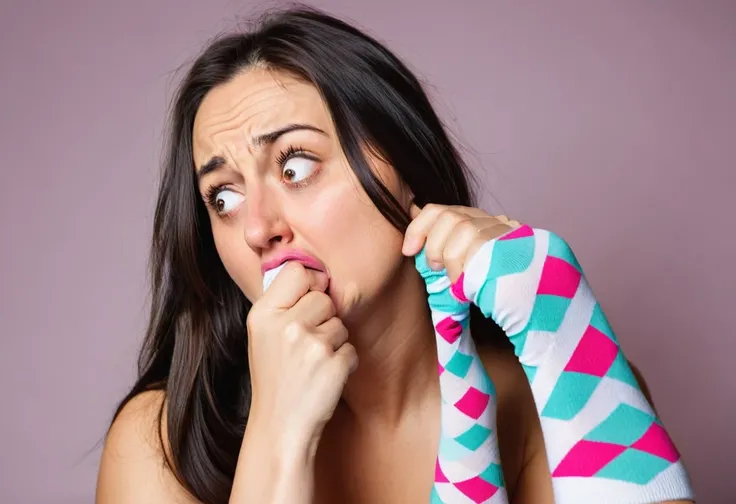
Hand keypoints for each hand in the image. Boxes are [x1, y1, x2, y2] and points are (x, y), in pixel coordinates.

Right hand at [246, 262, 357, 455]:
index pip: (297, 271)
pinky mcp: (334, 364)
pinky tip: (324, 378)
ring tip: (312, 365)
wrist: (280, 426)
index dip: (308, 284)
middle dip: (322, 319)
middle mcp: (286, 325)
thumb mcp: (264, 335)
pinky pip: (351, 348)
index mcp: (263, 314)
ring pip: (340, 324)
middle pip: (324, 298)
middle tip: (304, 347)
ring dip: (334, 343)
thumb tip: (322, 275)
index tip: (305, 304)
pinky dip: (344, 363)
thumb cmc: (276, 377)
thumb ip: (286, 303)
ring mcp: (310, 345)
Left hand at [402, 203, 521, 281]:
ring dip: (451, 258)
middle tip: (436, 267)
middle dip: (433, 244)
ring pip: (463, 229)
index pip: (437, 209)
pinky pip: (477, 247)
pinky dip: (464, 269)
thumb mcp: (466, 264)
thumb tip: (413, 243)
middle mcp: (490, 221)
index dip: (417, 228)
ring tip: (455, 278)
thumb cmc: (495, 286)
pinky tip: (467, 283)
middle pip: (448, 216)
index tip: (408, 251)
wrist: (536, 298)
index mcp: (477, 221)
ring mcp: (503, 231)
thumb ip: (447, 248)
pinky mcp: (509, 245)